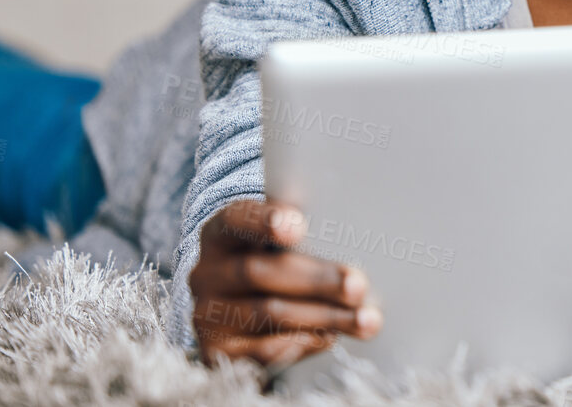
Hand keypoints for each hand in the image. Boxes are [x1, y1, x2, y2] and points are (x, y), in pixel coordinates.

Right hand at [190, 199, 381, 369]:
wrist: (243, 313)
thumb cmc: (277, 262)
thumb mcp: (282, 243)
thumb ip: (305, 233)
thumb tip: (357, 227)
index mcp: (221, 233)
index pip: (237, 219)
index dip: (265, 222)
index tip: (298, 225)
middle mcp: (206, 273)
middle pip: (259, 272)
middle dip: (316, 280)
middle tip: (357, 286)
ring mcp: (207, 315)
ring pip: (269, 313)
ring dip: (324, 317)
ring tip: (365, 319)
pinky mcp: (217, 352)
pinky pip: (264, 350)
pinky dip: (304, 342)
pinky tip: (331, 336)